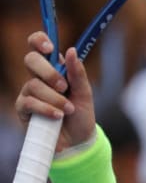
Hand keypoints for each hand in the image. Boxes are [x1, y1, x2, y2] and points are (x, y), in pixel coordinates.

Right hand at [14, 32, 96, 150]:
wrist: (77, 141)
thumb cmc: (81, 115)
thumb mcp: (85, 93)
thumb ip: (77, 73)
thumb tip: (71, 51)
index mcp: (55, 68)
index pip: (39, 46)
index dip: (40, 41)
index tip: (50, 48)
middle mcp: (39, 77)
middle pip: (30, 60)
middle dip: (48, 72)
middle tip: (64, 86)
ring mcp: (29, 92)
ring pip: (33, 84)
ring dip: (54, 98)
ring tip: (68, 109)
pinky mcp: (23, 109)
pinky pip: (29, 102)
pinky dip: (46, 108)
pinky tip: (58, 116)